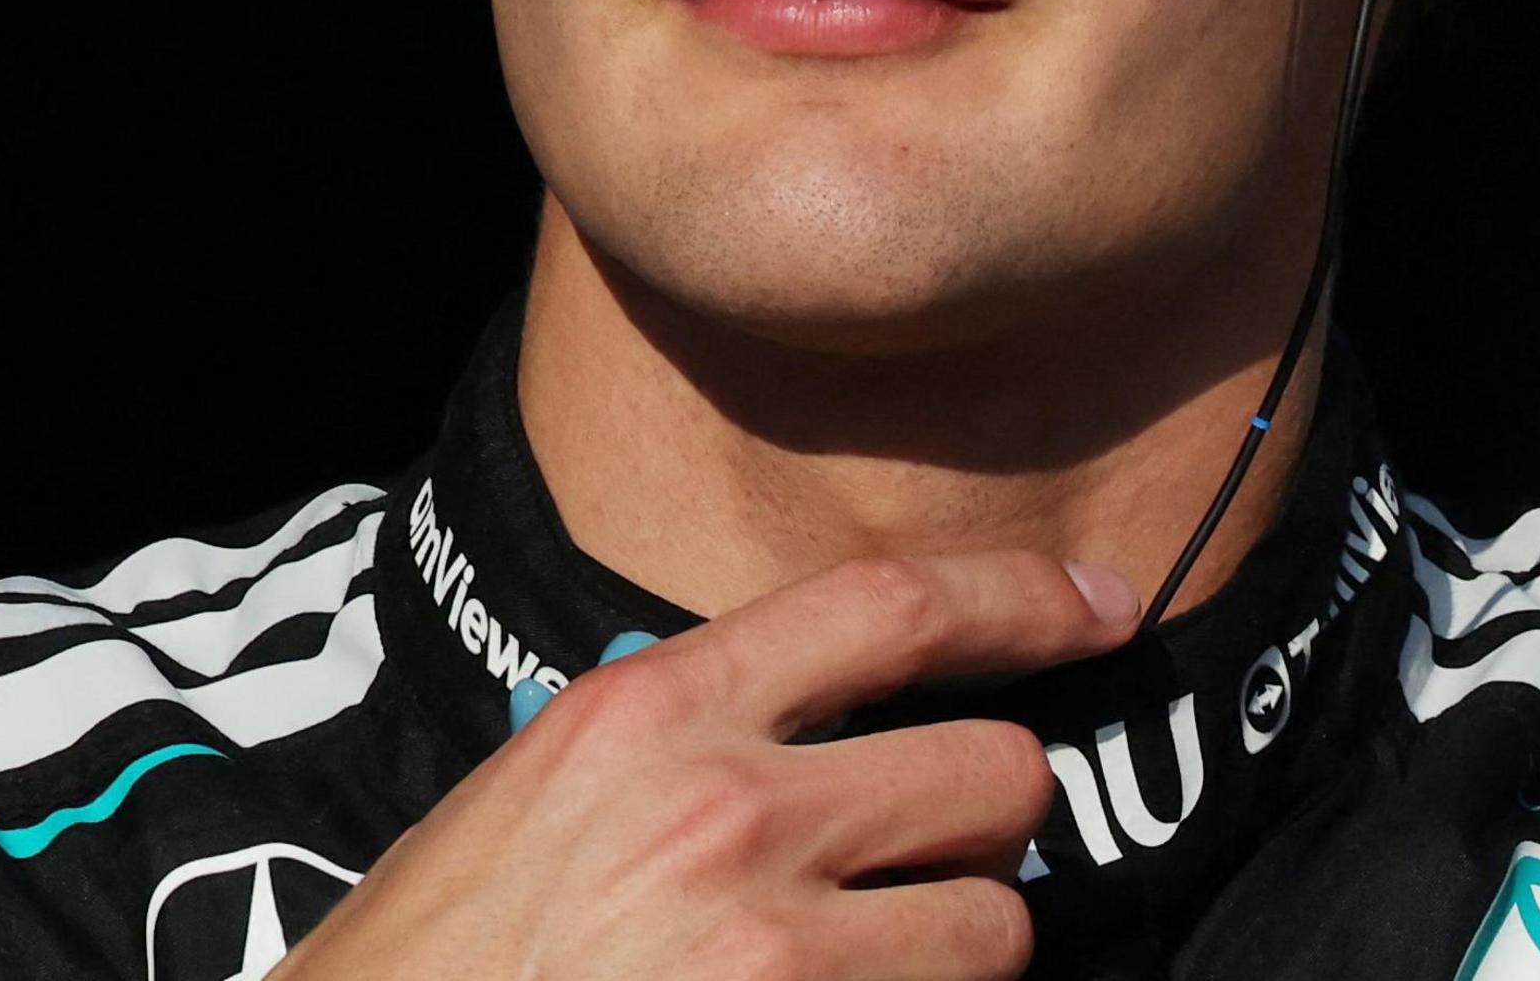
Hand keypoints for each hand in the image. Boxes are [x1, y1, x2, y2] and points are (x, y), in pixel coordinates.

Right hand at [279, 552, 1137, 980]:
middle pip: (996, 775)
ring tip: (862, 972)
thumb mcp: (540, 797)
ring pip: (996, 929)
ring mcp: (767, 953)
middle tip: (926, 869)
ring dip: (956, 951)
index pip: (892, 608)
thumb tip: (824, 725)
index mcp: (653, 716)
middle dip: (986, 828)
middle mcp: (726, 815)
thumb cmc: (433, 960)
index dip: (1024, 597)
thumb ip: (684, 739)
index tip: (1106, 607)